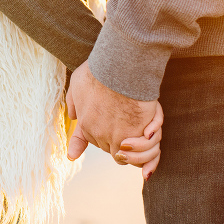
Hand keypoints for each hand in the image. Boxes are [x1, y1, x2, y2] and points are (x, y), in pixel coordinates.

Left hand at [66, 60, 162, 178]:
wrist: (119, 67)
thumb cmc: (99, 71)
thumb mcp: (77, 83)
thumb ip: (74, 102)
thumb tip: (74, 116)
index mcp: (85, 124)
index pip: (96, 142)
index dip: (108, 137)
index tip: (118, 138)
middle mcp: (99, 134)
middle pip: (113, 150)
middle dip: (122, 142)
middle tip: (131, 126)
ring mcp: (118, 137)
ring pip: (130, 155)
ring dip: (139, 147)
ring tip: (144, 132)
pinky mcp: (137, 135)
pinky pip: (146, 148)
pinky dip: (149, 141)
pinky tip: (149, 130)